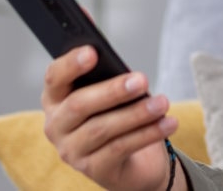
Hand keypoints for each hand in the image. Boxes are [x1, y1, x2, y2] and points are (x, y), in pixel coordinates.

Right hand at [41, 46, 179, 190]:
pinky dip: (147, 133)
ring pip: (102, 128)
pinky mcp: (93, 170)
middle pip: (79, 104)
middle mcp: (56, 126)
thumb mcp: (112, 93)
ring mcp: (72, 151)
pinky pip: (120, 148)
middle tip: (142, 80)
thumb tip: (113, 52)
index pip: (54, 78)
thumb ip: (108, 74)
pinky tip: (167, 123)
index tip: (93, 52)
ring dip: (136, 113)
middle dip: (113, 90)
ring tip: (162, 103)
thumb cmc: (118, 116)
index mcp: (56, 99)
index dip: (71, 64)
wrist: (133, 162)